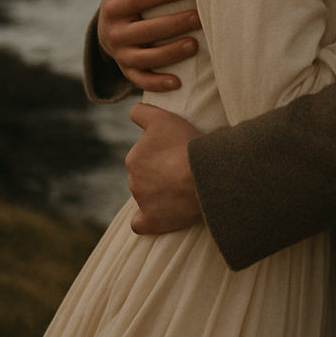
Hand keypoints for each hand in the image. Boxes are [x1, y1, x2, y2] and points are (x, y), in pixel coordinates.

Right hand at [99, 0, 199, 91]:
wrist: (108, 28)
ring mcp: (121, 53)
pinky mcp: (127, 70)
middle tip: (199, 16)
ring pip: (145, 57)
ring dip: (169, 54)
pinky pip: (141, 79)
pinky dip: (157, 83)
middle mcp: (116, 31)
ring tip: (194, 45)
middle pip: (145, 30)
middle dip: (172, 24)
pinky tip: (178, 82)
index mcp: (116, 5)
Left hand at [126, 103, 203, 233]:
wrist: (202, 177)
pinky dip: (148, 220)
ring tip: (185, 189)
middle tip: (184, 169)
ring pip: (146, 195)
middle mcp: (133, 178)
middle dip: (160, 173)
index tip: (171, 152)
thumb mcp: (163, 118)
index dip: (155, 151)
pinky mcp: (151, 220)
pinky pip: (141, 223)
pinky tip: (159, 216)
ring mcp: (142, 201)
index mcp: (134, 157)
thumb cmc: (186, 146)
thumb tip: (133, 112)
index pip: (141, 154)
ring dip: (160, 193)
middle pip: (145, 175)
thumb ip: (142, 113)